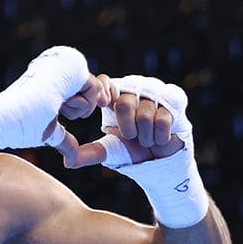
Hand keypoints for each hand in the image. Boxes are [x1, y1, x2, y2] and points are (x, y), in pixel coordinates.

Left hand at [50, 75, 186, 168]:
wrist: (162, 160)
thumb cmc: (133, 150)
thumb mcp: (111, 151)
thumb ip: (90, 153)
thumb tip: (68, 161)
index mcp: (115, 97)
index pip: (105, 82)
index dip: (103, 92)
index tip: (103, 106)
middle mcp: (134, 89)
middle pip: (124, 103)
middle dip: (129, 129)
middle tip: (133, 137)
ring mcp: (155, 92)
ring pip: (145, 114)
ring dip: (145, 136)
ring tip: (148, 138)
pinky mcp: (174, 100)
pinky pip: (162, 120)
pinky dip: (159, 136)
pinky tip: (160, 137)